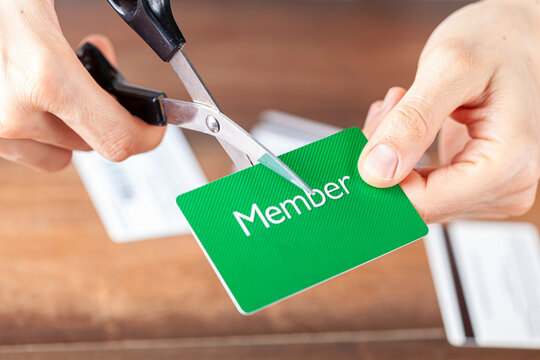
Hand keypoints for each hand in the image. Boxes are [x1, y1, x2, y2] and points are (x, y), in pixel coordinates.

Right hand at [0, 0, 164, 170]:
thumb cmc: (0, 6)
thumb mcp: (38, 5)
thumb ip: (86, 46)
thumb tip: (109, 54)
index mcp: (42, 77)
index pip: (118, 139)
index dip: (146, 136)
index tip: (156, 127)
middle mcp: (12, 112)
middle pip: (91, 142)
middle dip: (105, 111)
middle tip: (100, 70)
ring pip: (60, 149)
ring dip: (72, 121)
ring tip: (60, 77)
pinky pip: (28, 147)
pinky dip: (41, 125)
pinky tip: (34, 91)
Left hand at [358, 0, 539, 222]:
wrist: (512, 40)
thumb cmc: (494, 43)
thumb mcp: (450, 68)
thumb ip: (412, 121)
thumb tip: (377, 171)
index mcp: (508, 162)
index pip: (425, 202)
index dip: (380, 180)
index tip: (359, 145)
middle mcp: (506, 187)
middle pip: (417, 202)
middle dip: (384, 162)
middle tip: (387, 109)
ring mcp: (490, 191)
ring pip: (413, 196)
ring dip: (390, 156)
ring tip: (401, 107)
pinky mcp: (472, 186)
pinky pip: (420, 188)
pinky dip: (400, 159)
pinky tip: (405, 125)